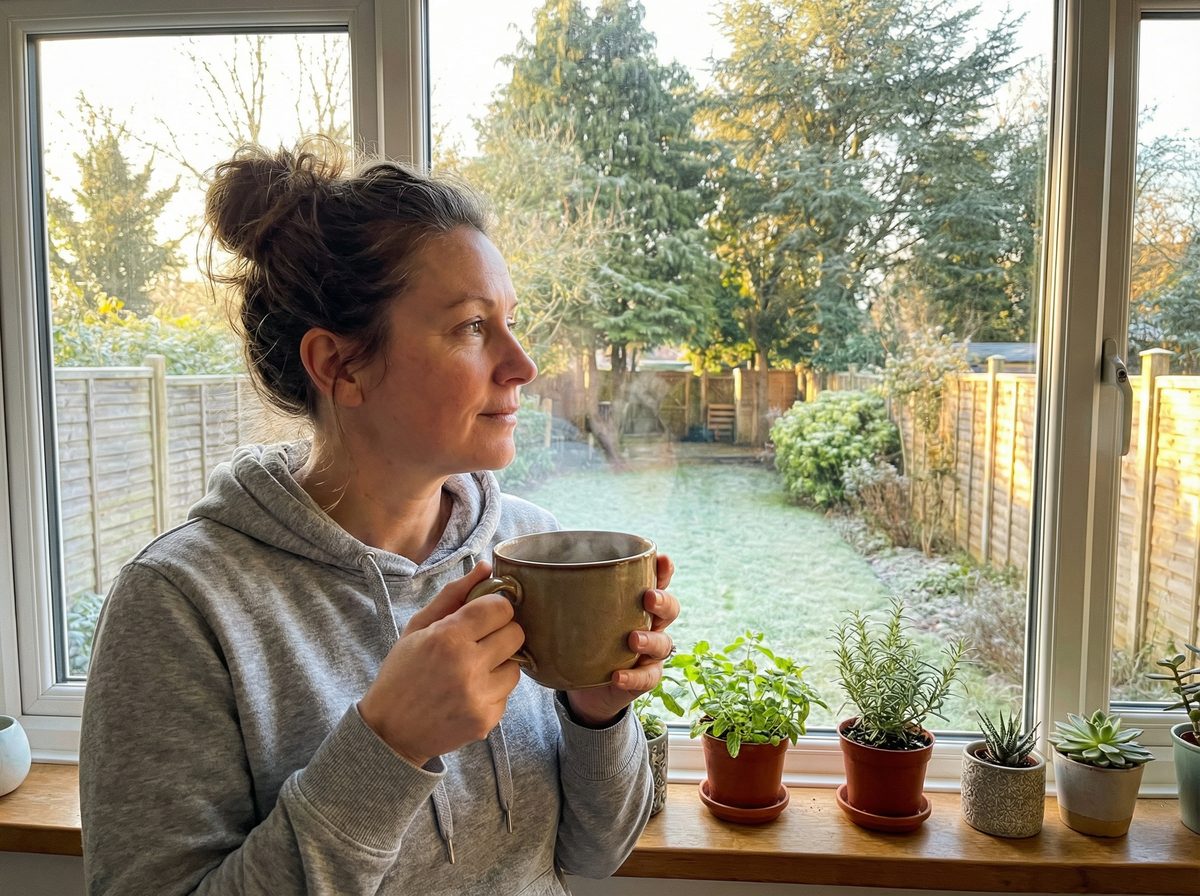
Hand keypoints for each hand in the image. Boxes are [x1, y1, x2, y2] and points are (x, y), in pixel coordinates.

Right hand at [358, 561, 523, 766]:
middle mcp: (468, 667)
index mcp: (448, 638)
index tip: (483, 615)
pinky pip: (507, 694)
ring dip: (500, 664)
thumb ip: (454, 595)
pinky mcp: (488, 721)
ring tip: (472, 670)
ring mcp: (479, 697)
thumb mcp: (417, 628)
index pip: (500, 608)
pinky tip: (469, 693)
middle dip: (501, 633)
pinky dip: (493, 690)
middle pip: (516, 634)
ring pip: (516, 666)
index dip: (495, 608)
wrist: (390, 732)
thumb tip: (487, 567)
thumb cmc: (402, 673)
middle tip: (480, 642)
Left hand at [565, 553, 678, 726]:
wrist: (583, 687)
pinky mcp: (642, 678)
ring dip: (650, 639)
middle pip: (669, 608)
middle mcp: (648, 623)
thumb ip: (550, 594)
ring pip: (664, 643)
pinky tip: (618, 675)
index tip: (660, 559)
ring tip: (632, 639)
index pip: (656, 580)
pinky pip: (647, 678)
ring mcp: (648, 653)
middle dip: (663, 600)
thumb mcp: (568, 613)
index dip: (663, 569)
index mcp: (634, 601)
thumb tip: (506, 574)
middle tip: (648, 598)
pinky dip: (633, 677)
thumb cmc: (578, 638)